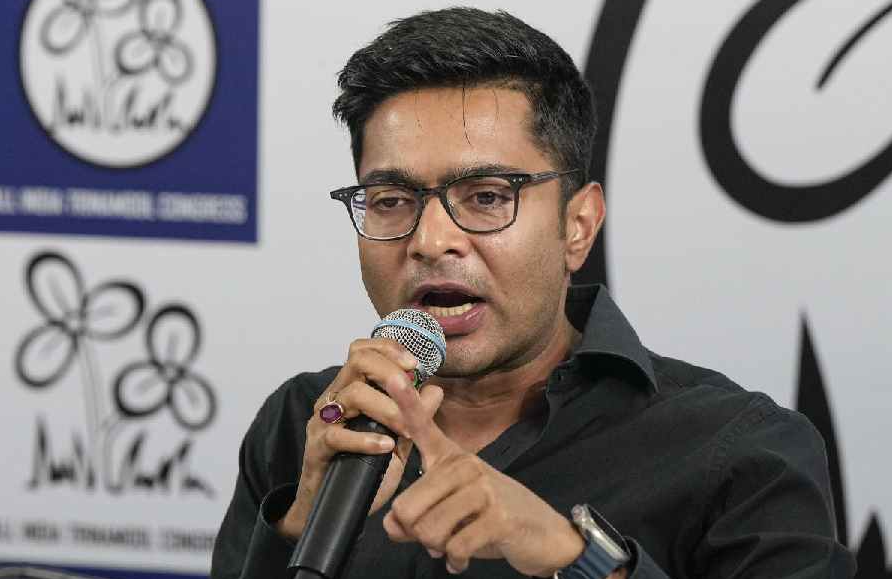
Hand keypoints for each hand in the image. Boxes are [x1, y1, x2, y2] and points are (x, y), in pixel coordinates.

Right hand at [276, 338, 443, 539]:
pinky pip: (338, 435)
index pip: (363, 350)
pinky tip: (386, 447)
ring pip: (353, 394)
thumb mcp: (397, 438)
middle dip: (389, 370)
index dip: (389, 348)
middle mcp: (335, 397)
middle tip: (410, 389)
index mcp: (351, 388)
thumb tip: (435, 390)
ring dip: (387, 408)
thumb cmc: (362, 467)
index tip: (414, 364)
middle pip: (358, 360)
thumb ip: (414, 414)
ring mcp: (323, 420)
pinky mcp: (317, 447)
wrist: (331, 505)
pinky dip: (366, 440)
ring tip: (406, 428)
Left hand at [381, 383, 585, 575]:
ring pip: (429, 532)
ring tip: (451, 545)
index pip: (423, 426)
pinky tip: (462, 559)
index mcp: (450, 457)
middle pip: (408, 509)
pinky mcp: (499, 517)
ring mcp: (483, 489)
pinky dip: (455, 560)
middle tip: (434, 539)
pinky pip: (455, 547)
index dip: (406, 401)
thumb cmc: (487, 516)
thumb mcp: (446, 512)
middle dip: (415, 535)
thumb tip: (392, 526)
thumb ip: (413, 517)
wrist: (541, 532)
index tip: (391, 376)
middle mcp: (465, 466)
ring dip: (436, 549)